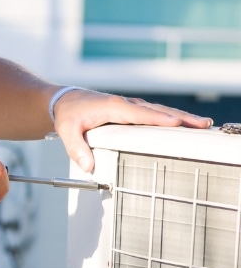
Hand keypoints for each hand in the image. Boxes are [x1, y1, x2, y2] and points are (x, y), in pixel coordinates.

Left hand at [52, 89, 212, 172]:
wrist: (65, 100)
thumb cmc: (68, 114)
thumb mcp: (67, 131)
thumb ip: (77, 149)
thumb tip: (88, 166)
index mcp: (112, 107)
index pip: (139, 114)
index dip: (158, 119)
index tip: (176, 124)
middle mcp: (125, 104)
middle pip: (157, 112)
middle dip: (181, 118)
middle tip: (202, 125)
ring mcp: (130, 106)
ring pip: (160, 111)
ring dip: (181, 117)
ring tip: (202, 125)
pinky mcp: (132, 110)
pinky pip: (155, 113)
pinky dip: (171, 117)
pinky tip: (185, 124)